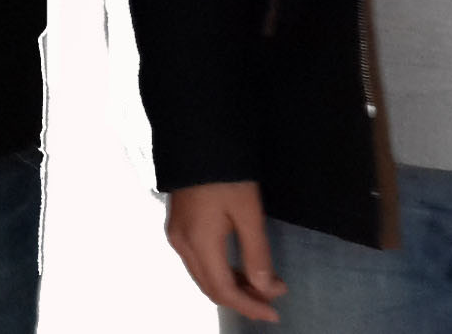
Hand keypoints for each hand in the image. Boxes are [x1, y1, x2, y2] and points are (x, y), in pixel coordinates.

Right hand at [166, 181, 286, 321]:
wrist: (196, 138)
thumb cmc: (226, 175)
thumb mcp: (248, 213)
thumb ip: (257, 254)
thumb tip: (267, 289)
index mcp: (199, 242)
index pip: (223, 290)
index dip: (249, 306)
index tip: (276, 313)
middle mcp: (181, 244)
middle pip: (210, 287)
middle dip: (242, 299)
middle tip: (272, 299)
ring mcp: (176, 235)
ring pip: (203, 276)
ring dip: (231, 286)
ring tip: (261, 285)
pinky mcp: (177, 226)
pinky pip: (197, 262)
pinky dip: (220, 272)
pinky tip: (239, 268)